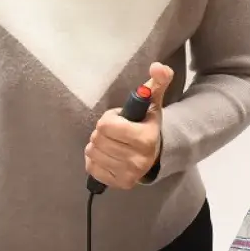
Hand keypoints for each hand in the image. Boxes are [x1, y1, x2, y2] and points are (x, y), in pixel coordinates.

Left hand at [84, 63, 173, 190]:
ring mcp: (128, 174)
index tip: (119, 120)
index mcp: (146, 138)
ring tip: (112, 143)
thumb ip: (158, 82)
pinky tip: (108, 155)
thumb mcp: (153, 103)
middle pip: (97, 139)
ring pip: (92, 152)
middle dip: (102, 132)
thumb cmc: (148, 125)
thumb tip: (157, 66)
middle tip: (115, 132)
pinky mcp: (119, 183)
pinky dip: (95, 159)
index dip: (109, 119)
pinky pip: (91, 167)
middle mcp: (138, 160)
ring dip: (98, 145)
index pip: (106, 125)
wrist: (155, 155)